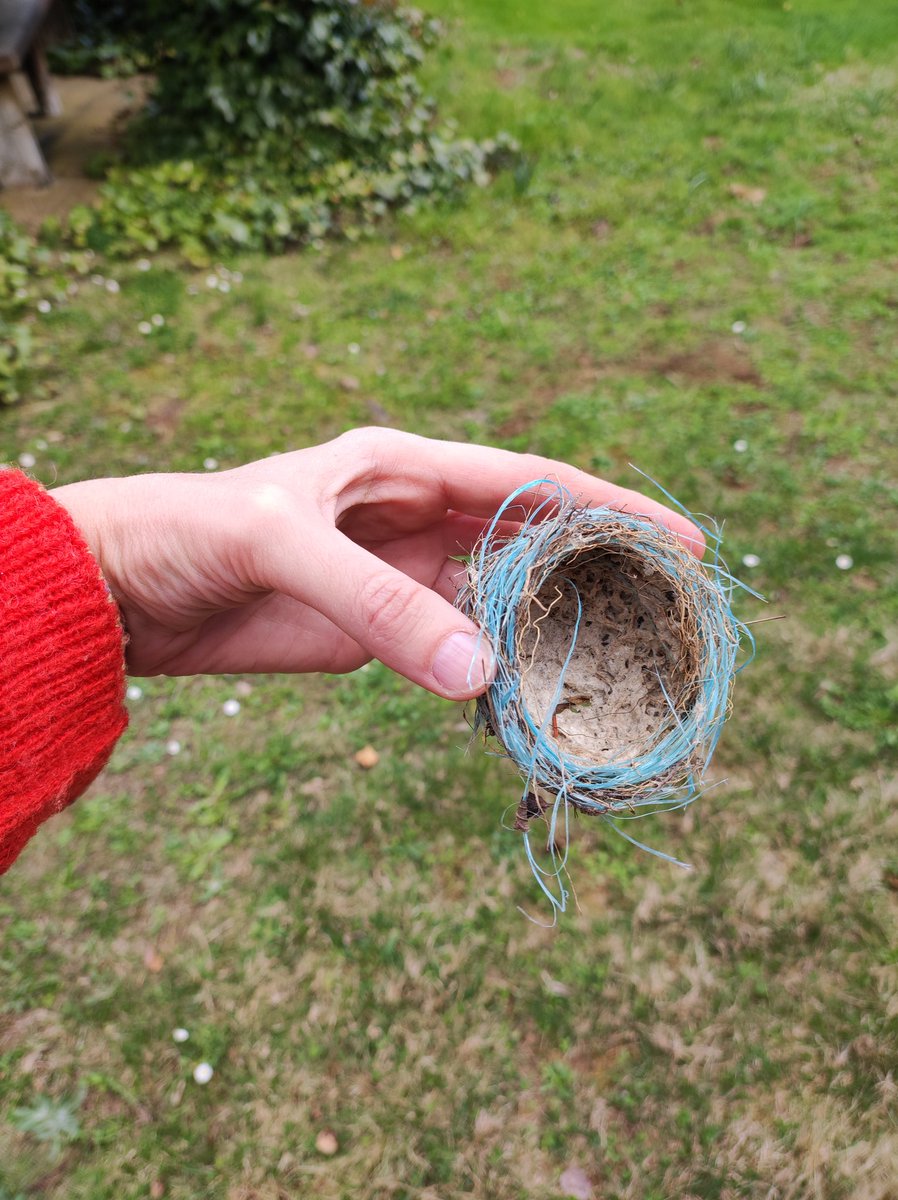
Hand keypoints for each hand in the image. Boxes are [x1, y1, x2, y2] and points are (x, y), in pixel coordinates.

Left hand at [51, 428, 701, 698]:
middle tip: (672, 614)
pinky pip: (457, 651)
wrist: (128, 588)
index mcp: (405, 467)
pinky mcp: (378, 632)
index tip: (684, 542)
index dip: (612, 507)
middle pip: (535, 541)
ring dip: (555, 628)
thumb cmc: (193, 531)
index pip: (533, 481)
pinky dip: (499, 673)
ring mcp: (401, 578)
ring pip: (502, 601)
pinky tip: (537, 699)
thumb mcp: (283, 547)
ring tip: (622, 663)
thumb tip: (481, 677)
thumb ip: (376, 607)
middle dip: (601, 569)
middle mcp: (416, 517)